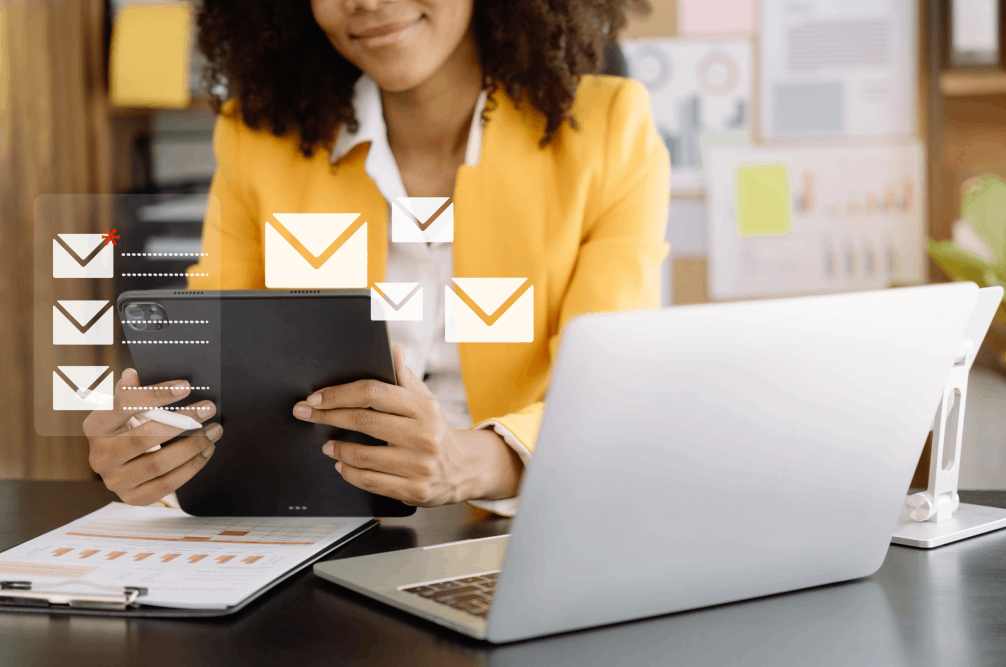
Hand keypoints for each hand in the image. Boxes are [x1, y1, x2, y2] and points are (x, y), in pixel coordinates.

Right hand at [83, 368, 222, 505]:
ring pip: (158, 464)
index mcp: (95, 426)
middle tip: (209, 408)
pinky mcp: (133, 498)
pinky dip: (192, 466)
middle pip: (144, 438)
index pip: (123, 406)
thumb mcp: (124, 408)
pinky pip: (167, 484)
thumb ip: (129, 392)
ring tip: (215, 430)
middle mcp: (99, 456)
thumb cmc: (128, 427)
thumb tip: (131, 375)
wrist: (122, 465)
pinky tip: (208, 450)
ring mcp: (115, 481)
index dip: (155, 395)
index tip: (186, 386)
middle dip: (182, 422)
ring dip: (193, 446)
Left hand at [292, 345, 522, 506]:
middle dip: (327, 417)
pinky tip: (342, 465)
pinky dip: (349, 472)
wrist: (464, 468)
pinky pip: (370, 481)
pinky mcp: (414, 490)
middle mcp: (422, 435)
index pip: (373, 393)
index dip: (340, 394)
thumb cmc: (436, 429)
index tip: (316, 398)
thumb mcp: (425, 400)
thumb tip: (393, 349)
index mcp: (422, 408)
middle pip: (363, 422)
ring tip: (328, 445)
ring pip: (363, 456)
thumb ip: (404, 376)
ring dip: (337, 449)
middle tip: (306, 414)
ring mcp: (419, 464)